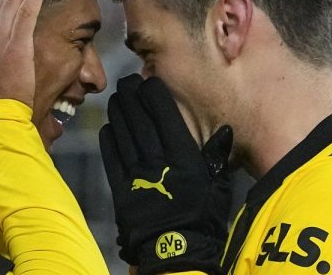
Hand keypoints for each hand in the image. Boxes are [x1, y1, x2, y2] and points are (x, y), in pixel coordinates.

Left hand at [100, 74, 232, 274]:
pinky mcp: (121, 189)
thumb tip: (225, 131)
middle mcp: (158, 160)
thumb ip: (217, 156)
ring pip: (123, 135)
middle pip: (140, 120)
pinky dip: (108, 140)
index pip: (165, 116)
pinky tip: (107, 127)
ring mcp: (137, 174)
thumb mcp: (219, 185)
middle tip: (125, 82)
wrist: (178, 251)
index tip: (149, 81)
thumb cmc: (204, 217)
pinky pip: (111, 159)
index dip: (154, 95)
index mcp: (183, 157)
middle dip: (131, 97)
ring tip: (115, 99)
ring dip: (117, 113)